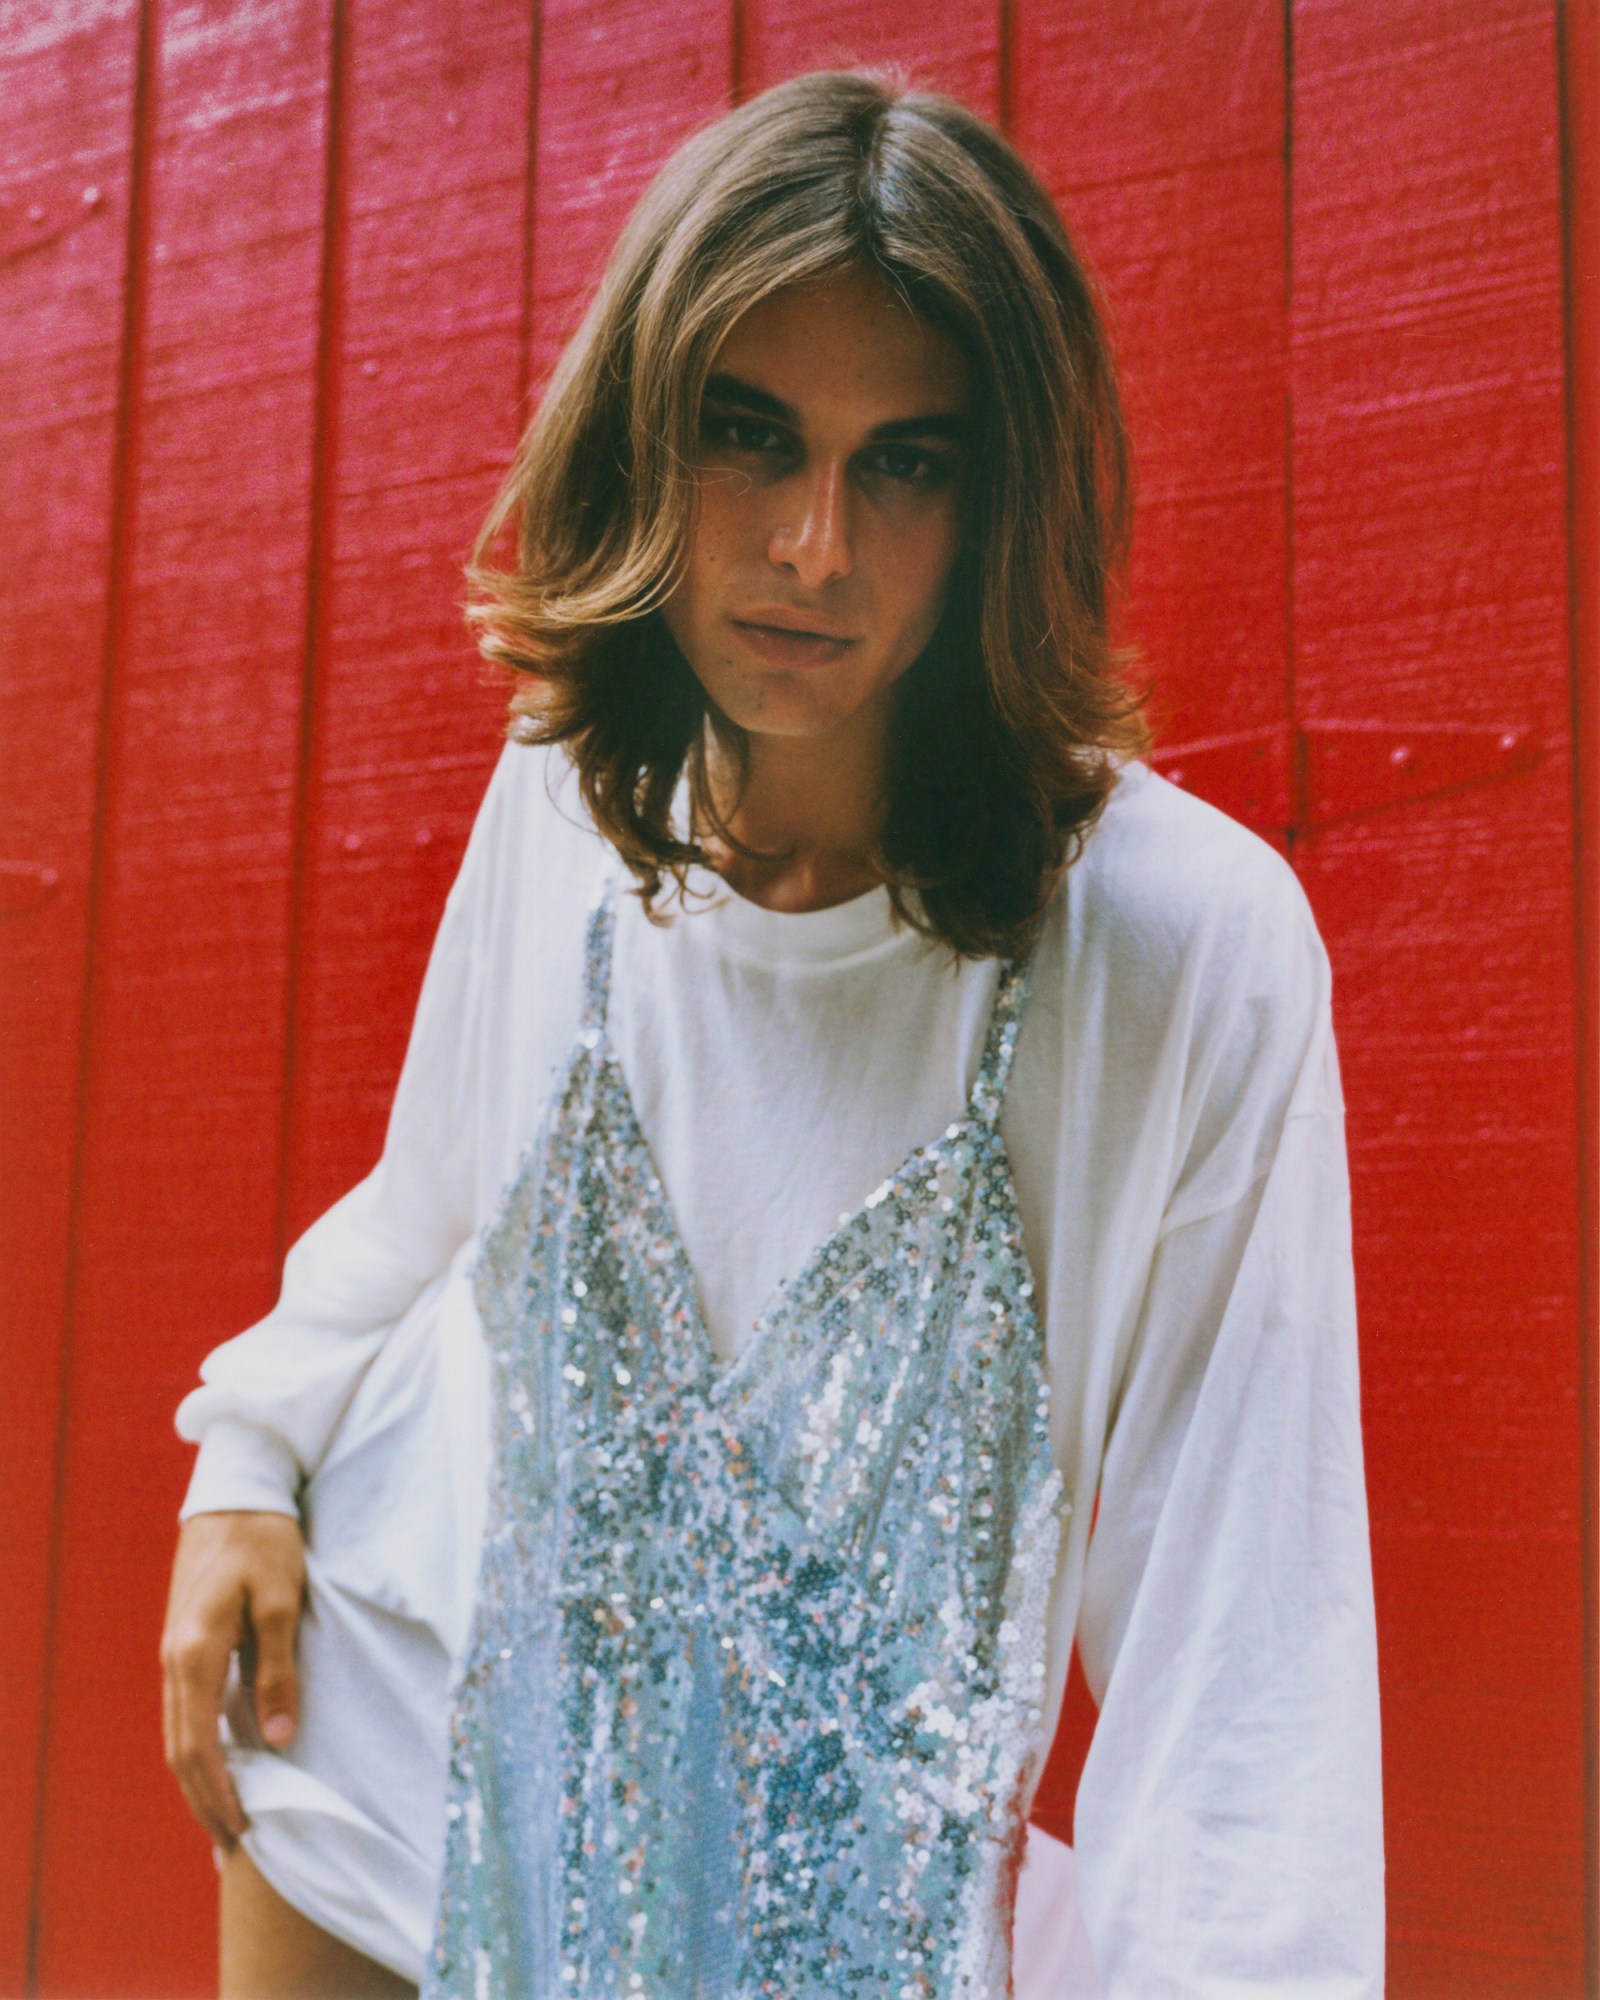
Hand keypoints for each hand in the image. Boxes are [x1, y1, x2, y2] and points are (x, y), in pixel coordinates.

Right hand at [160, 1510, 305, 1849]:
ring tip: (225, 1817)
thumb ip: (277, 1670)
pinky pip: (186, 1709)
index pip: (199, 1746)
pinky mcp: (185, 1640)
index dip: (220, 1793)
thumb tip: (279, 1739)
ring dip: (199, 1778)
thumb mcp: (284, 1601)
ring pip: (178, 1732)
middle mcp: (175, 1658)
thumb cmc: (267, 1540)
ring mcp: (174, 1650)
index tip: (243, 1830)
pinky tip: (220, 1762)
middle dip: (205, 1800)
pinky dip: (199, 1746)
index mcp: (195, 1652)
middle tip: (233, 1845)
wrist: (238, 1491)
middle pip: (181, 1749)